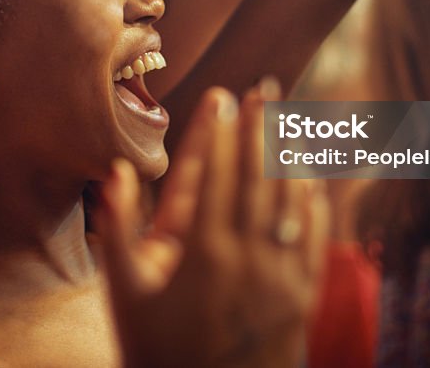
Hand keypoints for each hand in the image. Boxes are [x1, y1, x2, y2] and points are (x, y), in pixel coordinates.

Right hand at [96, 80, 328, 367]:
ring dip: (290, 157)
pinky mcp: (301, 299)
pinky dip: (314, 206)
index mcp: (202, 252)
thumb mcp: (123, 296)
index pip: (217, 174)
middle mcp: (247, 257)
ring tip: (289, 121)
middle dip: (262, 129)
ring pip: (291, 202)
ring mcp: (279, 277)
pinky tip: (312, 181)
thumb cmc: (156, 353)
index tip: (224, 95)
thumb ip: (114, 231)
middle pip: (258, 178)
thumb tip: (115, 172)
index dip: (222, 131)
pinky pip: (314, 241)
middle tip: (265, 89)